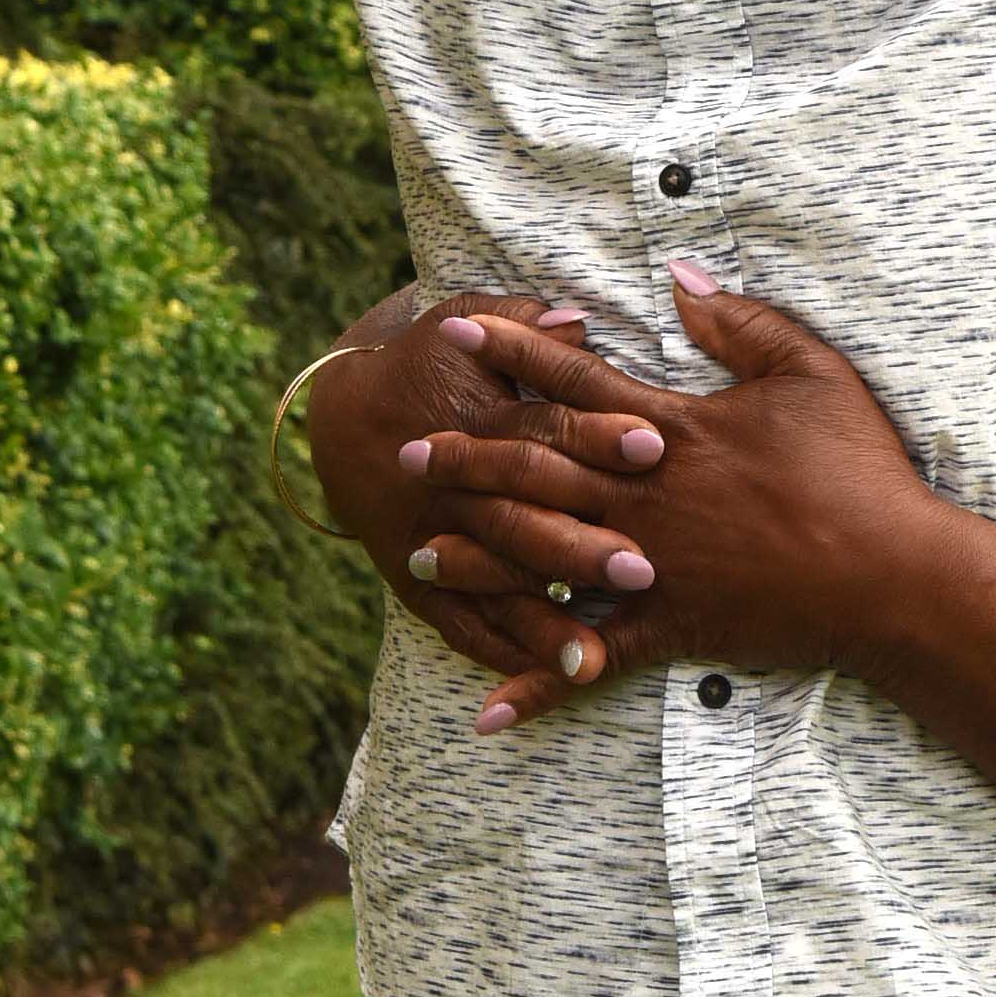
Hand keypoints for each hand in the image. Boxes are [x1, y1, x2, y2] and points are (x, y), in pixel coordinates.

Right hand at [302, 286, 620, 690]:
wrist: (341, 416)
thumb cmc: (431, 361)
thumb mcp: (465, 319)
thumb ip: (524, 325)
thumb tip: (576, 320)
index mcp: (477, 417)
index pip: (544, 427)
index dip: (598, 434)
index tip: (654, 444)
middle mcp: (455, 486)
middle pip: (523, 517)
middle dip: (580, 545)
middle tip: (642, 568)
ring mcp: (434, 539)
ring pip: (493, 584)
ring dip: (542, 619)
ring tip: (593, 657)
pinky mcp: (417, 580)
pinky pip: (459, 623)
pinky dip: (501, 651)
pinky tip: (544, 677)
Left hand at [403, 269, 941, 734]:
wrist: (890, 575)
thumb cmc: (856, 467)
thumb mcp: (809, 371)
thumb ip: (740, 321)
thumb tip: (679, 278)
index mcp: (672, 429)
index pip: (575, 381)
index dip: (514, 351)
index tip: (456, 332)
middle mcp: (644, 497)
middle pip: (536, 468)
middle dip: (467, 456)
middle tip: (407, 451)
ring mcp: (650, 566)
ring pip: (543, 560)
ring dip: (478, 557)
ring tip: (419, 554)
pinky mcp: (668, 626)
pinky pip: (591, 661)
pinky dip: (538, 685)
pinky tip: (491, 710)